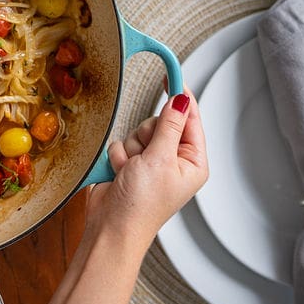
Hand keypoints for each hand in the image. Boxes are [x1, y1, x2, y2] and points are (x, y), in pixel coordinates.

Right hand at [85, 88, 207, 247]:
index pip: (191, 120)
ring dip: (129, 149)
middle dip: (146, 136)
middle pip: (159, 122)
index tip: (173, 76)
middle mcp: (173, 160)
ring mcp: (150, 162)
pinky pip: (121, 142)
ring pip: (137, 131)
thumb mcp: (160, 160)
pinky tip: (119, 174)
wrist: (110, 227)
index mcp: (192, 162)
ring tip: (130, 171)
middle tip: (144, 157)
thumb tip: (181, 99)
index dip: (182, 99)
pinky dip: (117, 156)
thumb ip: (169, 125)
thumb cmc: (141, 205)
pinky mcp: (129, 163)